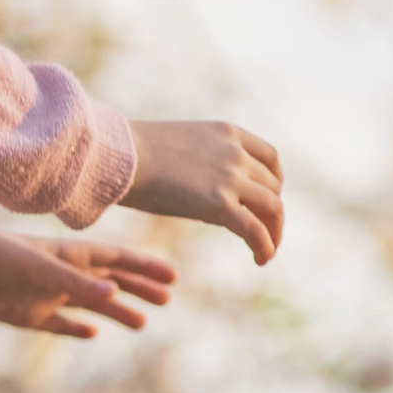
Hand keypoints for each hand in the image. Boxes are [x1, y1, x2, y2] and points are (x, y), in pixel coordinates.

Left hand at [0, 219, 175, 339]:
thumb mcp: (38, 269)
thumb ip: (75, 284)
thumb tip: (115, 297)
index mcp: (68, 254)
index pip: (117, 260)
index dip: (144, 267)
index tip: (172, 277)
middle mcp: (61, 272)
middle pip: (110, 280)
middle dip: (139, 288)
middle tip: (167, 299)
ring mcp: (44, 293)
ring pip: (90, 303)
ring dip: (117, 310)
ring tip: (142, 323)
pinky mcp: (25, 313)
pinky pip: (58, 321)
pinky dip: (76, 327)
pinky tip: (91, 332)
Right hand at [120, 119, 284, 266]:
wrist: (117, 156)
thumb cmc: (133, 155)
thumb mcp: (179, 147)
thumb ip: (202, 163)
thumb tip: (202, 190)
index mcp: (226, 132)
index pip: (269, 158)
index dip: (275, 182)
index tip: (265, 200)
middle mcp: (235, 152)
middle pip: (272, 187)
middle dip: (271, 212)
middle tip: (263, 233)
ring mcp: (230, 176)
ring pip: (272, 208)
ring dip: (274, 233)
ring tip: (266, 252)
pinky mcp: (218, 203)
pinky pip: (255, 230)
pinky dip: (266, 246)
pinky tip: (262, 260)